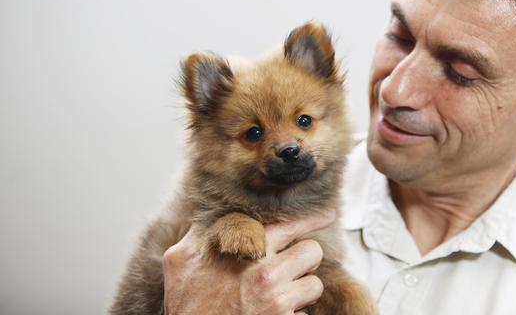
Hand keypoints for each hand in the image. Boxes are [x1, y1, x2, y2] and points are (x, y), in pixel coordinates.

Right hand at [162, 210, 335, 314]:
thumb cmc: (187, 307)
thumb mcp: (181, 260)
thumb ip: (201, 232)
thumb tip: (212, 216)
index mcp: (246, 252)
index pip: (292, 224)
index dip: (312, 218)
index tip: (327, 214)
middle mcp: (266, 274)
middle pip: (312, 251)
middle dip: (304, 260)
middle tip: (291, 267)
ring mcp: (278, 303)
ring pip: (314, 285)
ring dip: (301, 290)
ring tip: (279, 295)